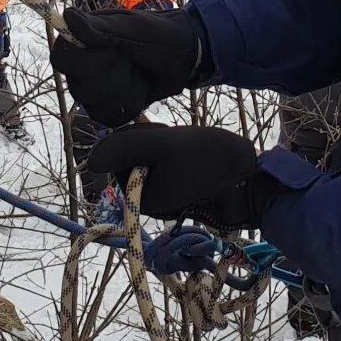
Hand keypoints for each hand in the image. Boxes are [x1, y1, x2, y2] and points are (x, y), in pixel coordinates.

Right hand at [49, 7, 202, 126]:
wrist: (184, 56)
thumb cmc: (158, 35)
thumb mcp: (131, 29)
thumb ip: (98, 28)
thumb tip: (67, 17)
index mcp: (80, 41)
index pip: (61, 59)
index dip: (86, 63)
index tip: (115, 52)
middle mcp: (81, 67)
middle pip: (80, 88)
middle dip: (115, 76)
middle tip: (133, 60)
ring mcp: (93, 90)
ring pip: (95, 105)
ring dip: (126, 90)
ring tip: (139, 74)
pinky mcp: (107, 108)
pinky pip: (108, 118)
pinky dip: (131, 105)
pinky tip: (141, 88)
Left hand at [88, 124, 270, 230]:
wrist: (248, 173)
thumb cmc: (207, 158)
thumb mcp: (162, 145)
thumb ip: (125, 147)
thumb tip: (92, 159)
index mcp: (140, 198)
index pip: (116, 160)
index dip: (135, 143)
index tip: (159, 140)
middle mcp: (147, 201)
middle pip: (129, 160)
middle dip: (147, 145)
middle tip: (173, 140)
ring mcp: (161, 195)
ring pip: (145, 160)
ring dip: (159, 148)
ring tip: (184, 147)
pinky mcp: (175, 188)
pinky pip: (161, 166)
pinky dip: (171, 155)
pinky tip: (190, 155)